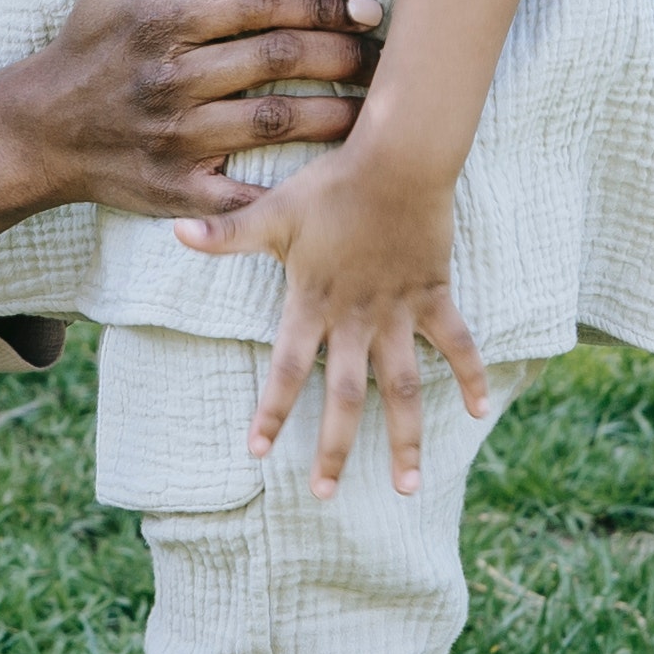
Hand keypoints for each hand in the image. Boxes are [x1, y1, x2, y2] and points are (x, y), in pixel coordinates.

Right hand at [11, 0, 374, 230]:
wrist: (37, 133)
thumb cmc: (89, 42)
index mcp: (163, 21)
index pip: (256, 4)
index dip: (319, 3)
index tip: (369, 5)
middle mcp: (171, 79)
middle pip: (275, 62)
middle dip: (342, 56)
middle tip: (391, 55)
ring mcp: (176, 139)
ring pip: (274, 125)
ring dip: (337, 117)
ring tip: (384, 110)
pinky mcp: (179, 192)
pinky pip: (247, 197)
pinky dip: (290, 195)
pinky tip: (336, 183)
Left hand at [171, 115, 487, 499]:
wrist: (397, 159)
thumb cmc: (331, 185)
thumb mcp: (272, 211)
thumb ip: (227, 233)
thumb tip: (174, 231)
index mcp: (313, 303)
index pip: (286, 370)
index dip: (272, 411)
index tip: (259, 451)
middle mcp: (356, 318)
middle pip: (345, 396)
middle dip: (335, 447)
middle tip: (325, 493)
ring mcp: (399, 311)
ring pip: (403, 388)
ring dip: (405, 438)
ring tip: (406, 486)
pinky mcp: (434, 295)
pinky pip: (457, 344)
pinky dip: (469, 376)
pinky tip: (479, 412)